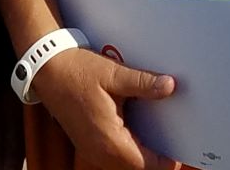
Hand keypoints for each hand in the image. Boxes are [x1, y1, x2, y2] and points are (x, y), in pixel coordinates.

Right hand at [32, 48, 180, 169]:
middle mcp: (100, 152)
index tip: (182, 144)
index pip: (147, 165)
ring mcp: (92, 150)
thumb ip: (143, 83)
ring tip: (158, 130)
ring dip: (142, 153)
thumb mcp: (113, 74)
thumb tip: (170, 86)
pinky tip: (137, 126)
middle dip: (157, 156)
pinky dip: (129, 147)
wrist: (46, 69)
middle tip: (174, 134)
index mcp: (109, 140)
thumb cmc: (76, 71)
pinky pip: (115, 155)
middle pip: (138, 167)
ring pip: (126, 163)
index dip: (168, 159)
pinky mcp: (88, 144)